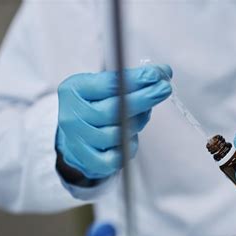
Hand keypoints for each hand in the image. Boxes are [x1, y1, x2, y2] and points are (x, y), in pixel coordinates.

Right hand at [56, 65, 171, 179]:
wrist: (76, 136)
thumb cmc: (94, 107)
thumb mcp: (103, 86)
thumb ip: (128, 80)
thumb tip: (161, 74)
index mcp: (74, 90)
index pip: (110, 83)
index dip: (137, 79)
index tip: (157, 74)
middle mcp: (72, 115)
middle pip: (114, 109)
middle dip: (144, 98)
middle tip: (163, 89)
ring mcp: (78, 139)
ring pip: (117, 134)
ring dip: (137, 123)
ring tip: (142, 116)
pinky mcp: (88, 160)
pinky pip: (116, 157)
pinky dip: (128, 147)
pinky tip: (130, 138)